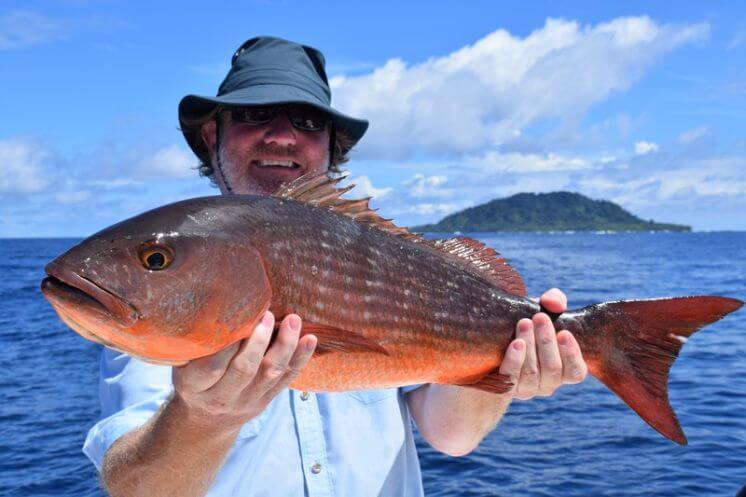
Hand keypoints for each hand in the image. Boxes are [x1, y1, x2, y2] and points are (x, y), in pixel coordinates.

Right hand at [172, 311, 316, 429]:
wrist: (207, 420)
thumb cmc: (194, 379)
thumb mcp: (184, 365)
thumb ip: (198, 344)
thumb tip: (214, 305)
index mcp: (195, 386)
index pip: (212, 367)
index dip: (228, 344)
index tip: (239, 318)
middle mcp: (221, 397)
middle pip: (244, 370)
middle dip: (259, 341)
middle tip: (267, 315)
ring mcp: (247, 401)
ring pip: (270, 374)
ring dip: (284, 346)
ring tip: (293, 320)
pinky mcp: (266, 400)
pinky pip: (286, 379)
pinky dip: (300, 359)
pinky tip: (310, 339)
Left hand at [500, 288, 586, 399]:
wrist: (489, 345)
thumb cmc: (525, 325)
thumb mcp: (540, 310)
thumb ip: (554, 302)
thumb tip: (555, 303)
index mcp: (562, 370)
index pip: (576, 372)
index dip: (572, 355)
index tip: (564, 333)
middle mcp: (547, 383)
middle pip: (553, 368)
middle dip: (546, 341)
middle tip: (539, 317)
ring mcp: (526, 389)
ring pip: (532, 372)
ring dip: (530, 345)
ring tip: (524, 323)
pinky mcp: (505, 389)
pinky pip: (511, 378)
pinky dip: (514, 360)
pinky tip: (515, 343)